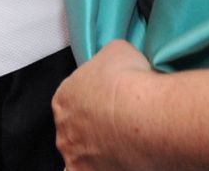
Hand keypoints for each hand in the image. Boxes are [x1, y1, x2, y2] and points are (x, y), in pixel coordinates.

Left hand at [52, 39, 154, 170]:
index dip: (92, 99)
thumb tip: (113, 64)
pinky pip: (91, 170)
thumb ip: (106, 60)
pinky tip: (119, 161)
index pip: (72, 99)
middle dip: (93, 127)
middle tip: (119, 124)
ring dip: (97, 150)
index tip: (109, 101)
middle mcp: (63, 127)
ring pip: (83, 153)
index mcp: (63, 96)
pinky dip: (102, 166)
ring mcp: (74, 155)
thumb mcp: (116, 50)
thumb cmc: (130, 80)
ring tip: (124, 145)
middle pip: (76, 128)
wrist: (145, 114)